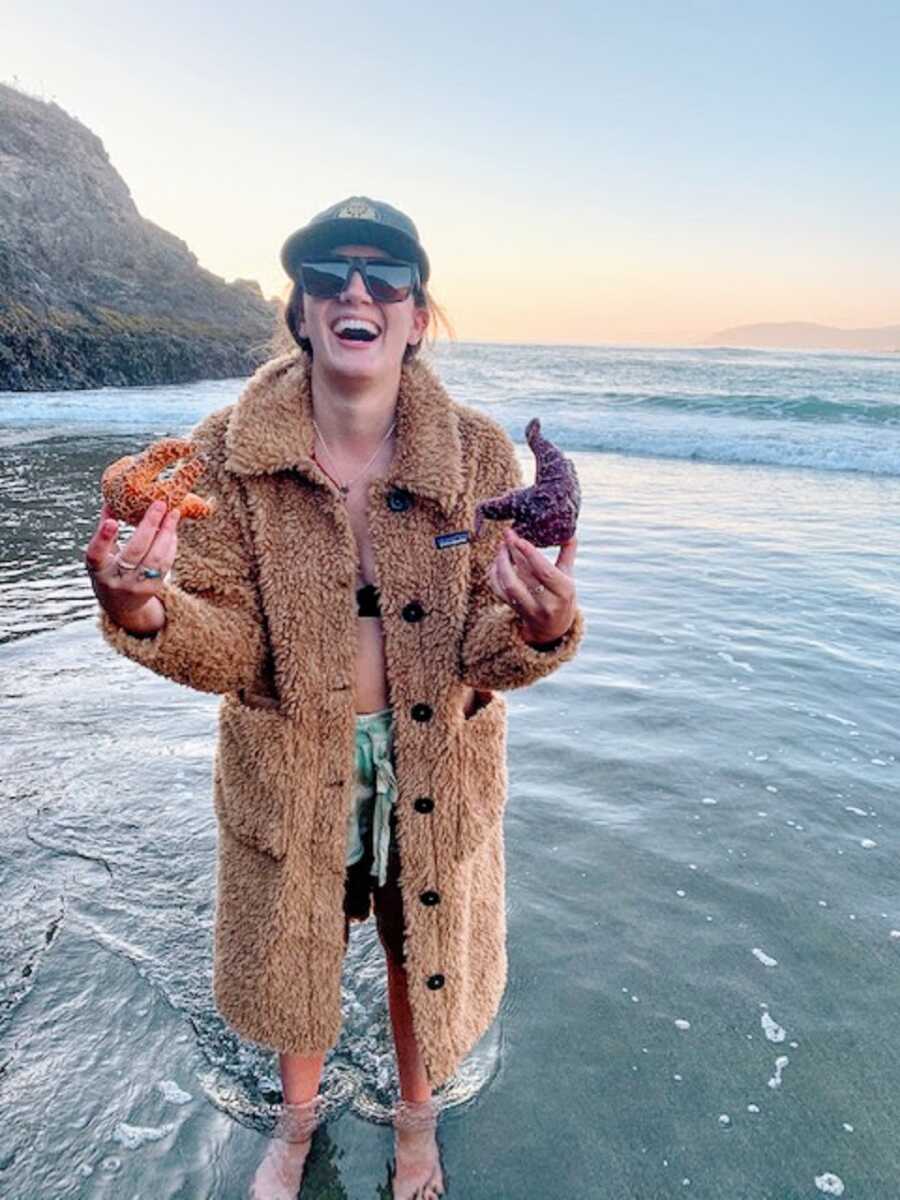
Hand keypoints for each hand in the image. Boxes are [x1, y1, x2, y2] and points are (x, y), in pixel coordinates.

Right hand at [84, 500, 179, 630]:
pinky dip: (171, 544)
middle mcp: (116, 580)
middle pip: (135, 551)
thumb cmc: (109, 572)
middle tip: (160, 503)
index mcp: (98, 569)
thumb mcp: (101, 555)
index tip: (111, 521)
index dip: (103, 538)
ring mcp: (136, 586)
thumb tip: (110, 499)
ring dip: (167, 533)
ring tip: (173, 513)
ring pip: (156, 558)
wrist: (121, 606)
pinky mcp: (153, 589)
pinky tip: (173, 529)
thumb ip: (105, 530)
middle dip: (148, 526)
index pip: (96, 554)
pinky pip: (166, 564)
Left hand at [487, 527, 577, 644]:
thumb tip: (569, 530)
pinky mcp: (515, 611)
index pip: (544, 571)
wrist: (553, 628)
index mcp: (563, 591)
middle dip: (514, 552)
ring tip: (502, 546)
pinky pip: (499, 591)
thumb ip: (568, 553)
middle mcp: (547, 603)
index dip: (530, 554)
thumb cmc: (561, 596)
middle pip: (524, 575)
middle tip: (508, 534)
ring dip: (502, 563)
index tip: (519, 538)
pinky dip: (495, 574)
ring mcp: (529, 609)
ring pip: (509, 584)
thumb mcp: (568, 576)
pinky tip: (497, 561)